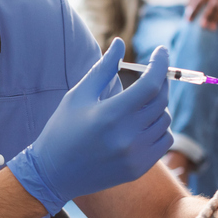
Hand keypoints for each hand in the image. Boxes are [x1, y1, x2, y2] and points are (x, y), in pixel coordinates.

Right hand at [8, 38, 173, 214]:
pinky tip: (142, 124)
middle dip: (160, 82)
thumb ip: (103, 68)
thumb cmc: (62, 129)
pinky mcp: (138, 168)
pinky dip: (160, 128)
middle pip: (161, 100)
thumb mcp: (78, 95)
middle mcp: (127, 136)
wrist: (52, 174)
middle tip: (152, 74)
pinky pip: (164, 141)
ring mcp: (135, 155)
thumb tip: (120, 43)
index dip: (160, 64)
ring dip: (158, 106)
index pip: (150, 84)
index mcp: (110, 114)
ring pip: (165, 120)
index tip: (161, 50)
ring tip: (140, 103)